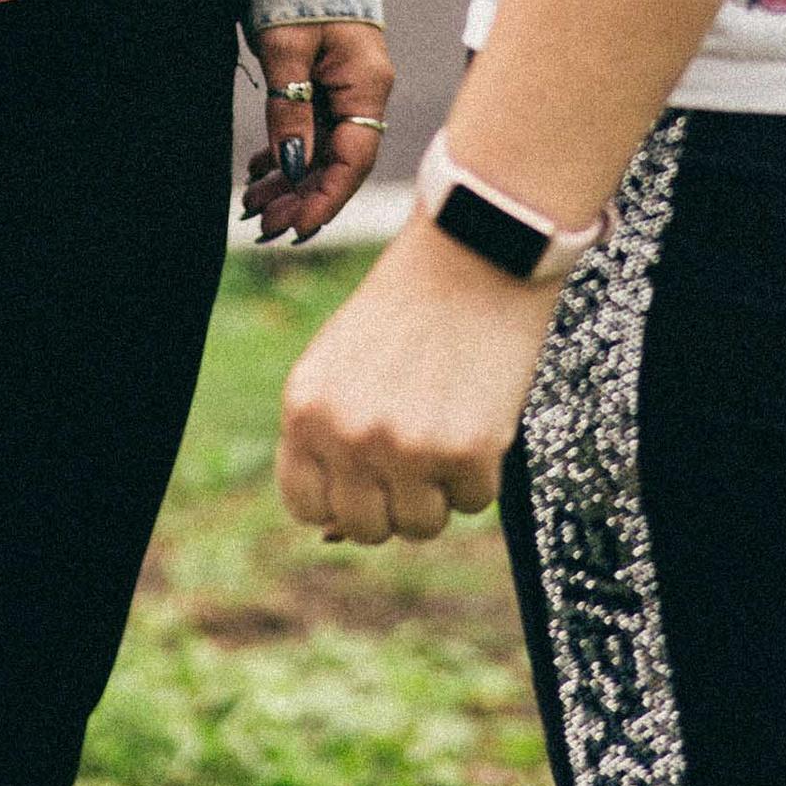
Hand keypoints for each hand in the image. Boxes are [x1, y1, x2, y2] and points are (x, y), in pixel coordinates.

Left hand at [242, 18, 393, 243]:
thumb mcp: (286, 50)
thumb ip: (290, 109)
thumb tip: (292, 166)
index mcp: (366, 85)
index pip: (353, 160)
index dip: (325, 199)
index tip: (294, 229)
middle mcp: (362, 91)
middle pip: (337, 160)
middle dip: (302, 197)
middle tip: (262, 226)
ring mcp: (345, 85)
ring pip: (321, 148)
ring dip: (290, 180)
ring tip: (252, 207)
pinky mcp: (326, 78)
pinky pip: (311, 128)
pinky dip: (287, 152)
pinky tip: (259, 173)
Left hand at [277, 218, 553, 541]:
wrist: (475, 248)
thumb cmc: (410, 305)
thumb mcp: (343, 364)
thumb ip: (330, 438)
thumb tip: (332, 537)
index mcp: (303, 408)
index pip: (305, 505)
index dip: (342, 496)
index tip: (369, 472)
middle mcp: (346, 435)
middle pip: (366, 529)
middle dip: (394, 500)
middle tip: (419, 448)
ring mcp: (405, 447)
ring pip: (421, 526)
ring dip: (440, 490)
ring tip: (449, 424)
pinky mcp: (466, 451)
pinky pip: (474, 503)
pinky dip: (483, 471)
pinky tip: (480, 411)